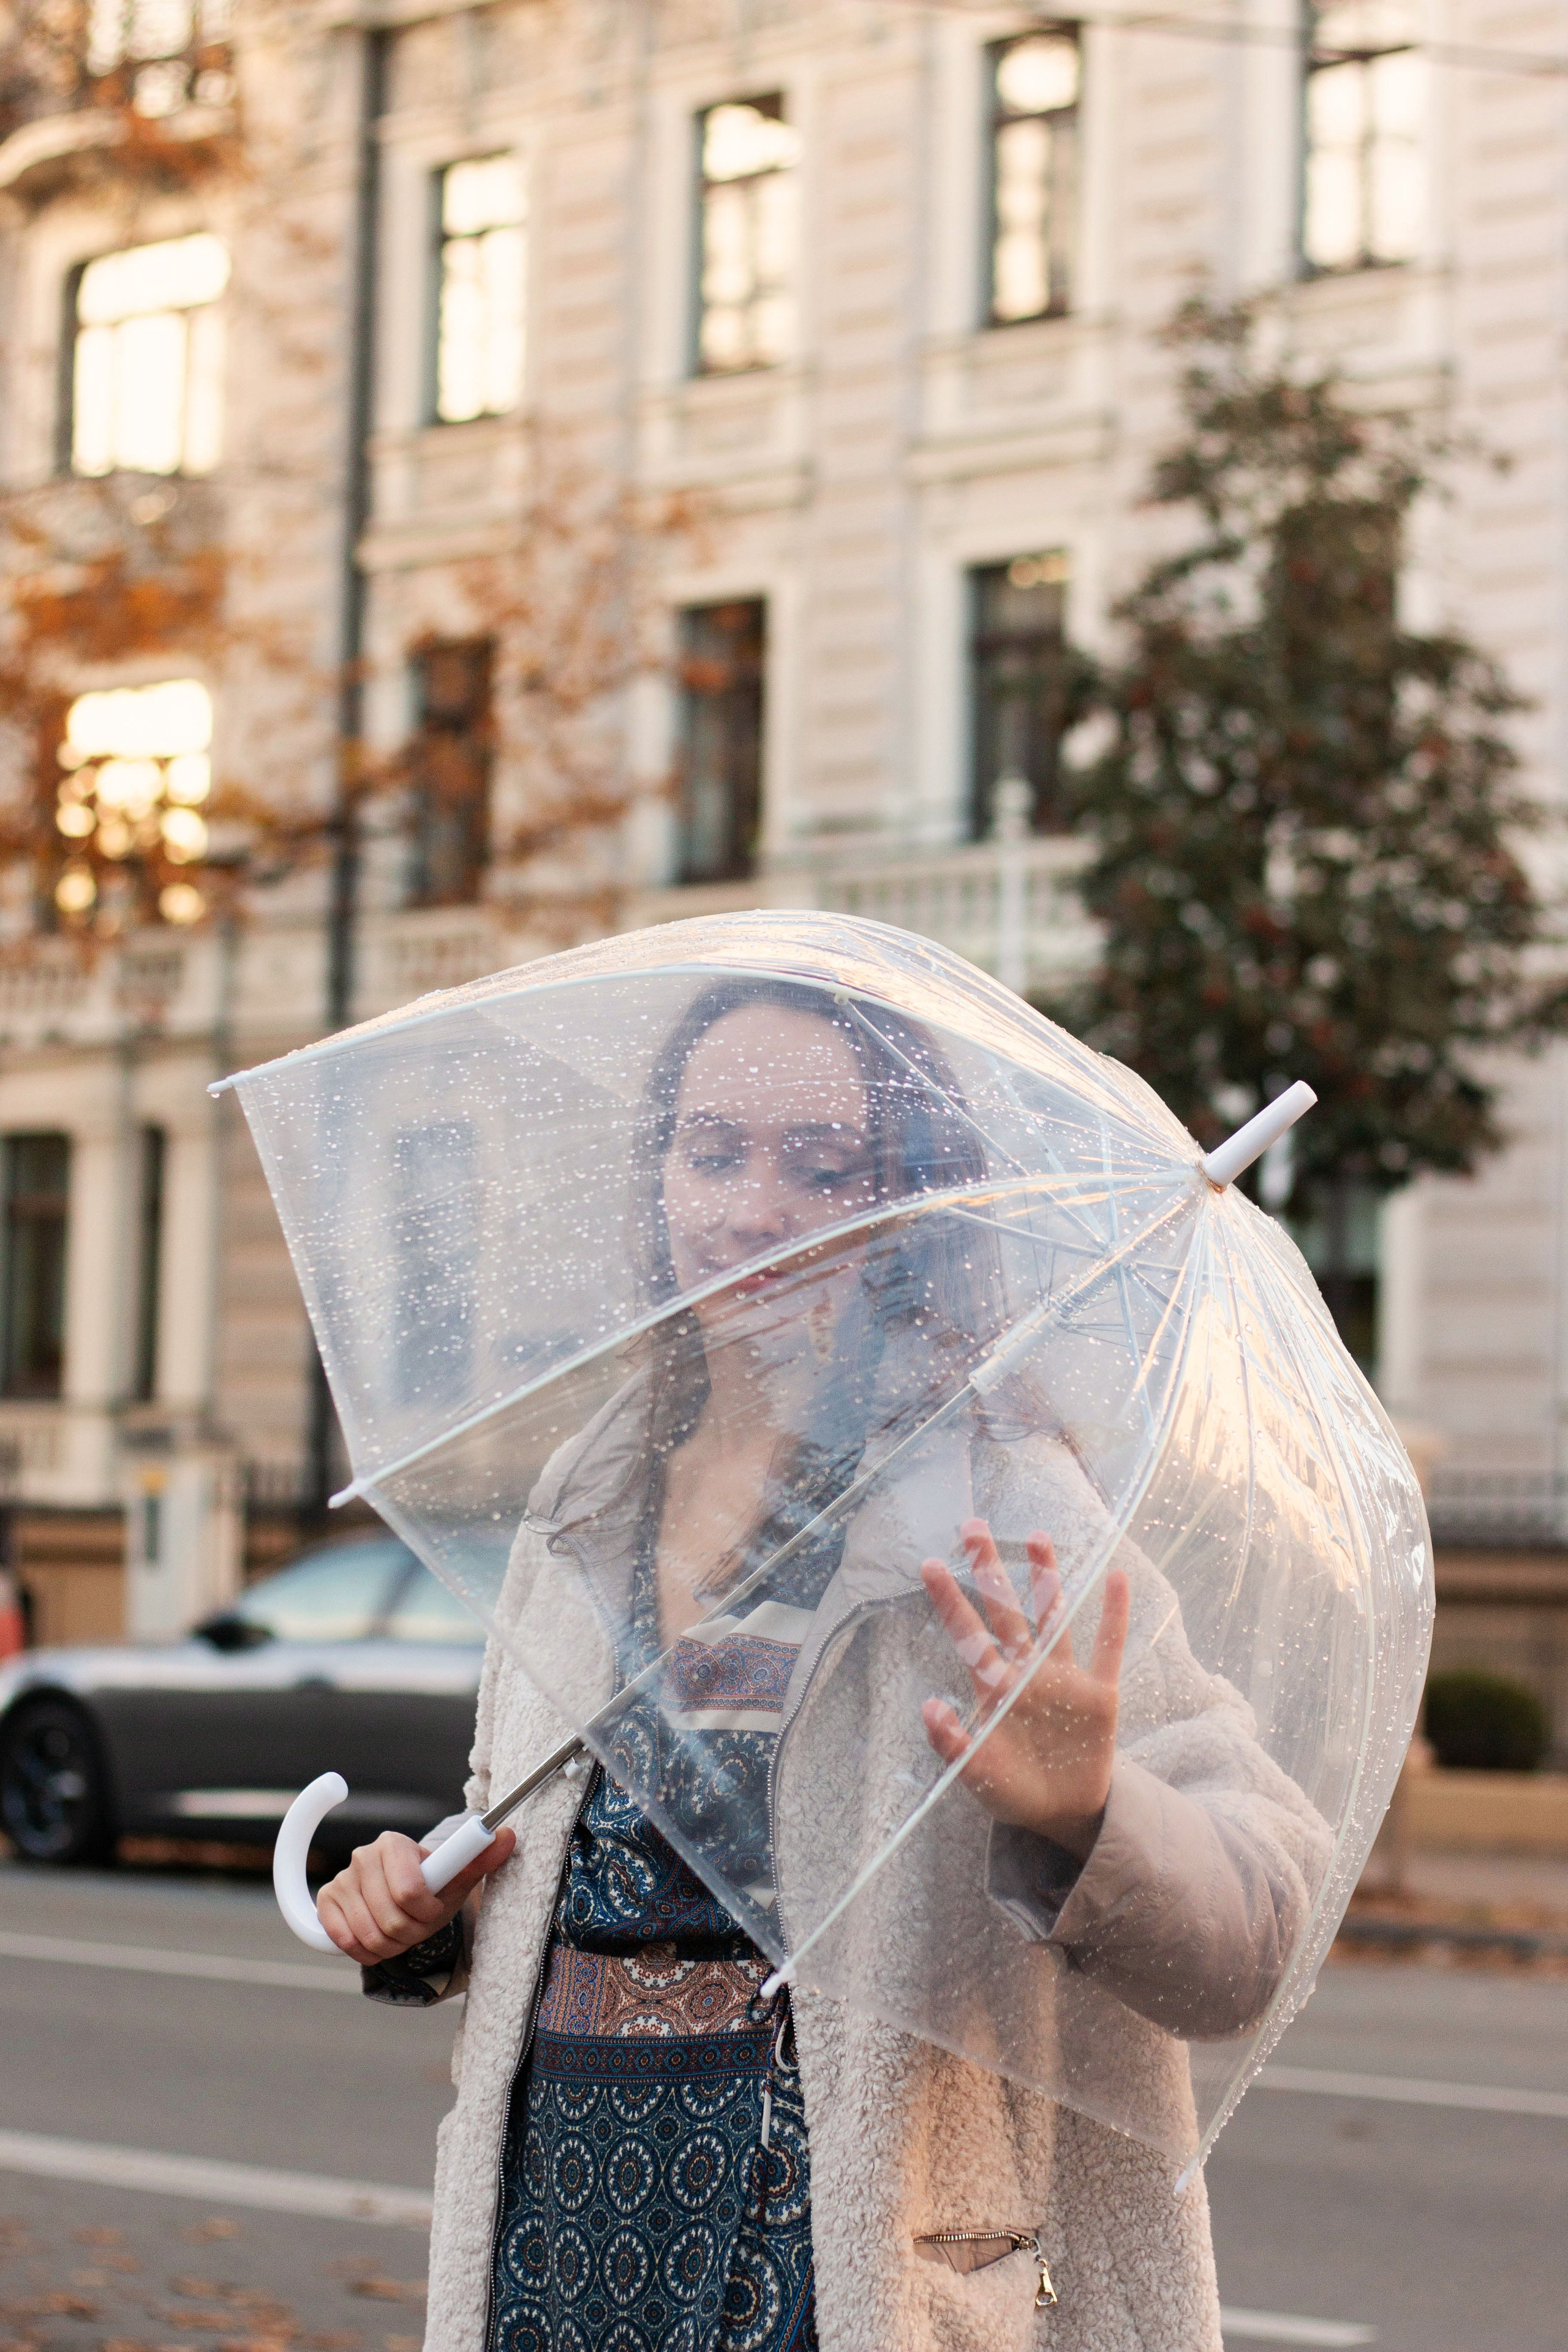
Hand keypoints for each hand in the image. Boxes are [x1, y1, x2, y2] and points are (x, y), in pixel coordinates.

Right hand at [317, 1825, 515, 1963]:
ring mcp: (341, 1880)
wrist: (402, 1897)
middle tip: (419, 1926)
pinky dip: (367, 1952)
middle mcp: (363, 1856)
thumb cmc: (432, 1886)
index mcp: (395, 1844)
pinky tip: (379, 1938)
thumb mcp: (456, 1877)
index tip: (434, 1910)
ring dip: (392, 1946)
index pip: (410, 1892)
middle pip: (391, 1920)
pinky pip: (346, 1943)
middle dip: (412, 1934)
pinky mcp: (326, 1902)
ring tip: (401, 1932)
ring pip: (369, 1936)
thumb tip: (508, 1835)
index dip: (427, 1912)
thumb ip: (481, 1857)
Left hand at [919, 1518, 1129, 1859]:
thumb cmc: (1012, 1790)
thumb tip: (928, 1706)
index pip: (968, 1635)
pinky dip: (1114, 1616)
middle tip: (972, 1525)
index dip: (950, 1601)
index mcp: (994, 1688)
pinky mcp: (1099, 1695)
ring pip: (1053, 1618)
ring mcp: (1064, 1679)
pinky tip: (1117, 1577)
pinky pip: (1109, 1649)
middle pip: (1006, 1611)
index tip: (930, 1565)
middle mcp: (1027, 1673)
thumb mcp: (975, 1775)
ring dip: (1046, 1579)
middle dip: (990, 1570)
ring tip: (1037, 1535)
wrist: (1063, 1814)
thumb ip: (951, 1744)